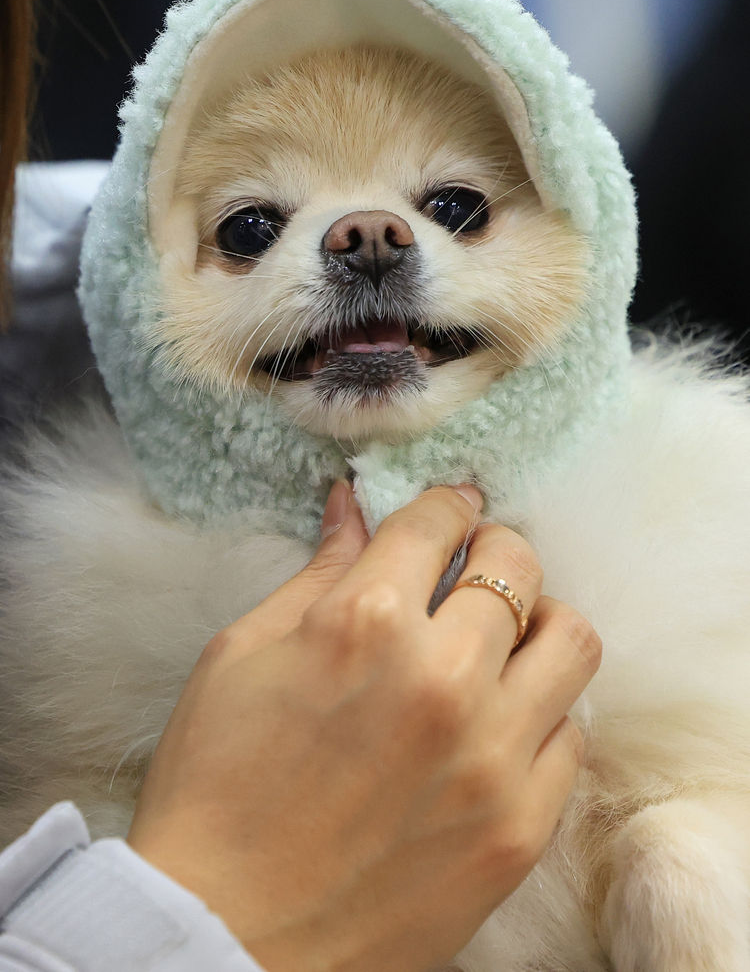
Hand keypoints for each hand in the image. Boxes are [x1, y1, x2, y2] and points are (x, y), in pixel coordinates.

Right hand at [127, 483, 600, 971]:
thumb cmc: (215, 790)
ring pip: (572, 641)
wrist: (224, 936)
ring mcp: (491, 757)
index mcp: (362, 625)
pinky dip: (542, 712)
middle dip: (496, 546)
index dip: (446, 505)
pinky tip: (500, 721)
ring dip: (541, 620)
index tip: (452, 509)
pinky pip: (571, 737)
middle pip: (517, 565)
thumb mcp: (241, 657)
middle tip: (475, 563)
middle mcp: (441, 679)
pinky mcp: (520, 828)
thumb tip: (354, 506)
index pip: (437, 524)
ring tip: (505, 638)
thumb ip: (316, 574)